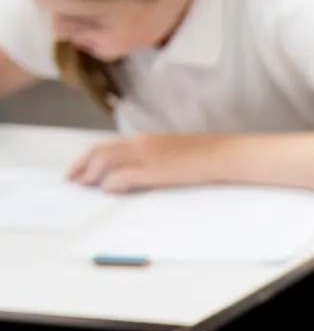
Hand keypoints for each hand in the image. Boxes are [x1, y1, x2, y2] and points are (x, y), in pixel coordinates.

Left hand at [68, 134, 209, 192]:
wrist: (225, 155)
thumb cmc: (204, 157)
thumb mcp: (172, 154)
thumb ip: (151, 160)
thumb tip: (133, 174)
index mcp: (144, 140)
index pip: (106, 146)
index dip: (87, 158)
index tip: (77, 170)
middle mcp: (141, 145)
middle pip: (99, 152)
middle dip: (81, 166)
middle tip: (72, 181)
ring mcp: (148, 157)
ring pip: (107, 161)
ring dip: (91, 174)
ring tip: (84, 186)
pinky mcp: (156, 171)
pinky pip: (125, 175)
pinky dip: (112, 182)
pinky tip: (107, 190)